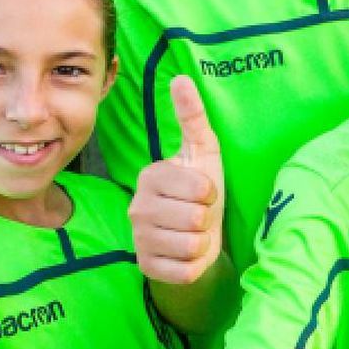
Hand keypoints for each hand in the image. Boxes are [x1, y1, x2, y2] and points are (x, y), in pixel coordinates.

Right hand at [128, 76, 224, 284]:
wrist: (195, 237)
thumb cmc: (200, 191)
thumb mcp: (202, 152)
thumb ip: (192, 116)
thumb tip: (181, 77)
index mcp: (151, 176)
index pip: (199, 188)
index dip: (211, 193)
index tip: (203, 193)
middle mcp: (137, 207)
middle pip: (195, 218)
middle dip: (207, 219)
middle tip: (198, 216)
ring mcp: (138, 239)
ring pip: (191, 245)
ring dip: (202, 243)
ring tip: (194, 234)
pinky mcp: (146, 267)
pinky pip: (184, 271)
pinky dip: (194, 266)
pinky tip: (186, 254)